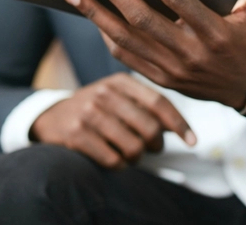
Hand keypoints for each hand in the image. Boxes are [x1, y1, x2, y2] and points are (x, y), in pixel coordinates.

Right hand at [32, 73, 194, 168]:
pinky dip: (119, 165)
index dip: (179, 124)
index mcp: (121, 82)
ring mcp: (89, 114)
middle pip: (149, 128)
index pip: (159, 102)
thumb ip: (148, 105)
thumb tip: (183, 128)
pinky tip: (114, 158)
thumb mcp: (119, 96)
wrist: (52, 116)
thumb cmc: (97, 108)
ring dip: (137, 157)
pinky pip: (113, 160)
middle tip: (152, 148)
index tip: (193, 141)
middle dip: (156, 145)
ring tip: (131, 153)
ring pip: (133, 147)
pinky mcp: (76, 135)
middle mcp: (105, 94)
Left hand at [63, 0, 245, 108]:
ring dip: (97, 14)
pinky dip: (107, 36)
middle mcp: (190, 54)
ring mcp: (172, 70)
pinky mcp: (160, 79)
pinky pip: (127, 57)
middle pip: (143, 19)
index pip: (178, 0)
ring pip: (127, 39)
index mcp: (214, 33)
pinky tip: (91, 15)